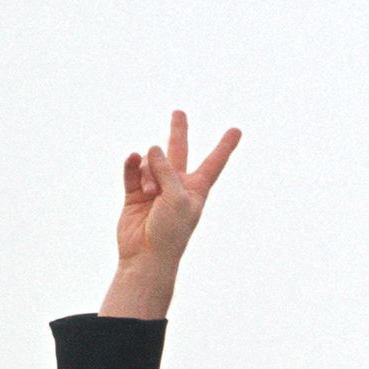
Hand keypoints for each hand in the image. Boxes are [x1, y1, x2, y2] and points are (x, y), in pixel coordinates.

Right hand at [116, 109, 241, 272]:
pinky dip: (132, 164)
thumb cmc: (171, 231)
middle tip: (179, 112)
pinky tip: (132, 158)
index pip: (214, 162)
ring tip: (149, 192)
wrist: (147, 256)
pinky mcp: (134, 194)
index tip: (237, 130)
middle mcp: (177, 185)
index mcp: (197, 188)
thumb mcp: (177, 198)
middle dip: (178, 132)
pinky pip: (132, 170)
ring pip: (151, 162)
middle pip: (178, 152)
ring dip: (149, 170)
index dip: (225, 146)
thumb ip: (167, 170)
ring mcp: (155, 188)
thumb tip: (150, 149)